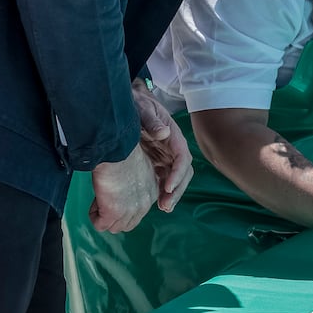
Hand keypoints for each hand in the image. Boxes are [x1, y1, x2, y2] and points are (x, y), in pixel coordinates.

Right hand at [88, 143, 157, 232]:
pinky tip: (95, 200)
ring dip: (103, 215)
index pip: (137, 213)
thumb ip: (134, 183)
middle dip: (113, 215)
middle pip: (127, 224)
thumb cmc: (123, 152)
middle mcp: (145, 204)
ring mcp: (131, 210)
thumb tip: (122, 191)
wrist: (117, 148)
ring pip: (114, 227)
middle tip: (105, 196)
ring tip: (99, 197)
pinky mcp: (115, 212)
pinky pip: (100, 226)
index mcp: (152, 192)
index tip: (115, 191)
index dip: (122, 204)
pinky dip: (94, 215)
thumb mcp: (137, 168)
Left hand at [131, 80, 193, 211]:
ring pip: (176, 178)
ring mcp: (166, 157)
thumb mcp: (143, 108)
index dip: (178, 174)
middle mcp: (173, 148)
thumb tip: (163, 133)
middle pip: (183, 172)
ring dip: (172, 194)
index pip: (182, 157)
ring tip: (164, 207)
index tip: (168, 187)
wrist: (129, 104)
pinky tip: (156, 203)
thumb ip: (151, 120)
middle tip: (166, 205)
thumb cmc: (138, 104)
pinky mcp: (157, 163)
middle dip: (177, 189)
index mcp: (173, 136)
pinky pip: (163, 179)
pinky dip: (162, 192)